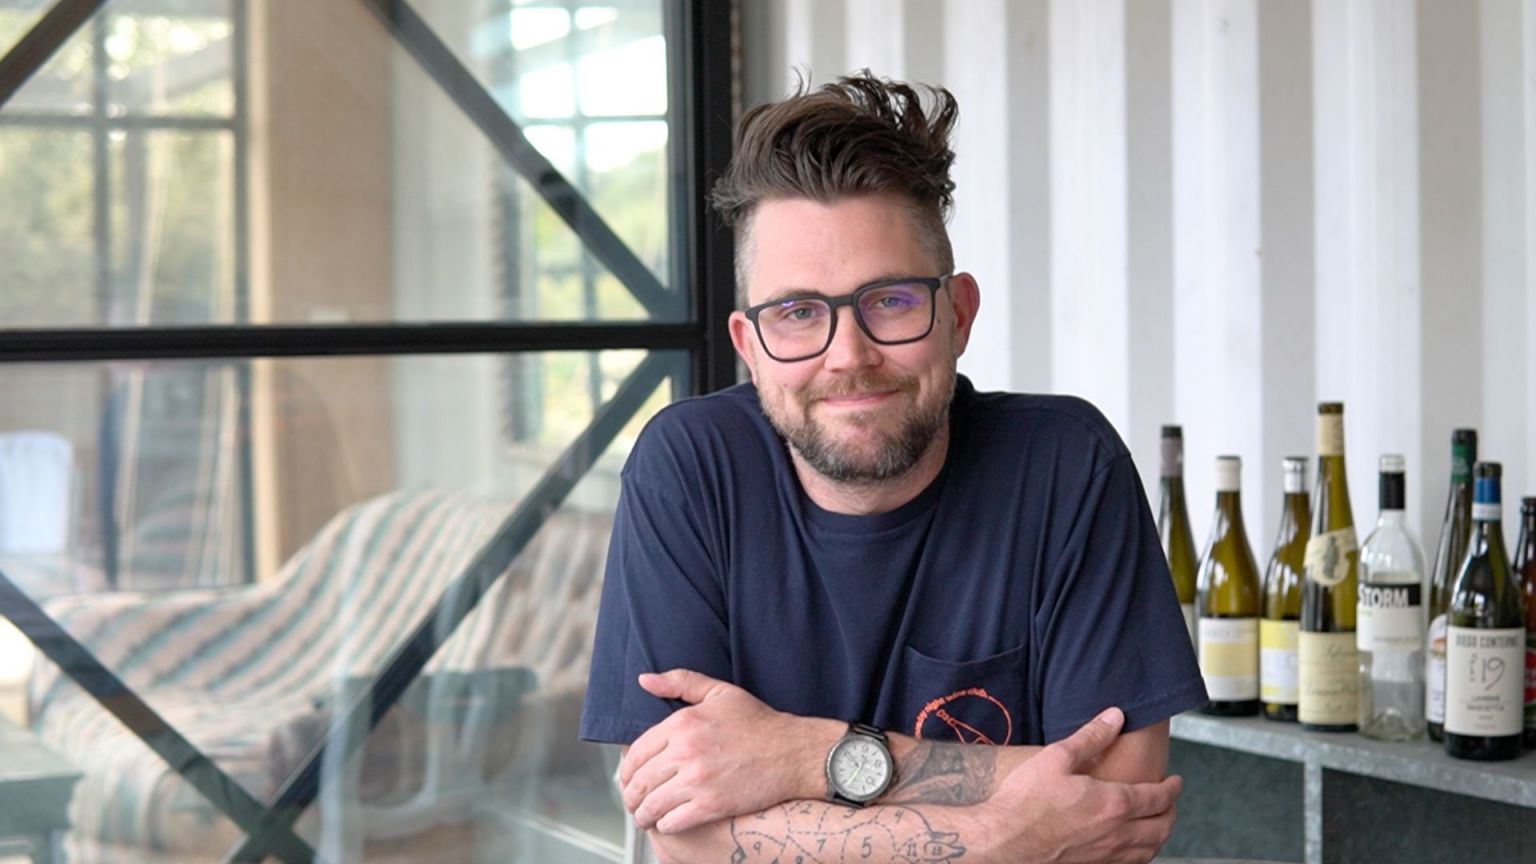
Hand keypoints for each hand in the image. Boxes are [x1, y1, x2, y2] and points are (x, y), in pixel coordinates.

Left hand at [619, 669, 836, 833]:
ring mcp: (698, 781)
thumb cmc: (759, 723)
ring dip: (643, 814)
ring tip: (645, 817)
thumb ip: (680, 682)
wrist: (793, 752)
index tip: (629, 778)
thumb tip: (644, 680)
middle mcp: (685, 752)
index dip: (627, 769)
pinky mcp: (711, 806)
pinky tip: (667, 822)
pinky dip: (664, 825)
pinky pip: (672, 821)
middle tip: (634, 801)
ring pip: (651, 804)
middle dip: (631, 795)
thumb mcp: (720, 693)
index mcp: (683, 723)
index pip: (636, 752)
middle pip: (640, 780)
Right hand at [980, 707, 1181, 863]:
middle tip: (1170, 802)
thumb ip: (1090, 736)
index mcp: (1114, 804)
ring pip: (1150, 850)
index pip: (1158, 797)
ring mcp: (1106, 857)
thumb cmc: (1025, 802)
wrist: (1003, 843)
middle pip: (1162, 827)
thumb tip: (1114, 716)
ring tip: (1157, 825)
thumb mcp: (1057, 757)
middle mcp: (1117, 834)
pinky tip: (1131, 848)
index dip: (1172, 788)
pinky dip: (1141, 854)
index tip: (1175, 781)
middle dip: (1171, 812)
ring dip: (1160, 835)